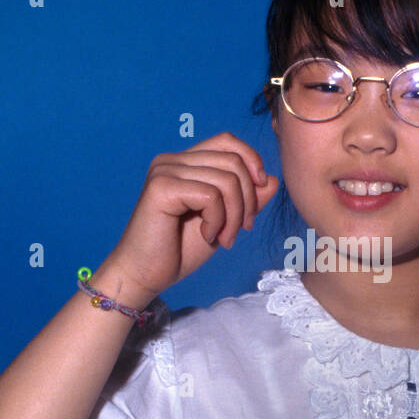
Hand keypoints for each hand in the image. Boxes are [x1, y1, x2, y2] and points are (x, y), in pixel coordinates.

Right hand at [105, 133, 279, 303]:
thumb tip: (271, 179)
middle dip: (248, 199)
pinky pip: (210, 196)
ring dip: (234, 216)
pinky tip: (207, 235)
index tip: (260, 191)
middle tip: (241, 229)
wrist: (147, 276)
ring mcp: (165, 171)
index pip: (228, 142)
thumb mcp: (224, 221)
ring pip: (226, 180)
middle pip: (233, 161)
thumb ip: (246, 199)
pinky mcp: (161, 187)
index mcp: (185, 162)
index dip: (252, 161)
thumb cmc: (180, 250)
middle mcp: (172, 160)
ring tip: (224, 239)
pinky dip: (218, 220)